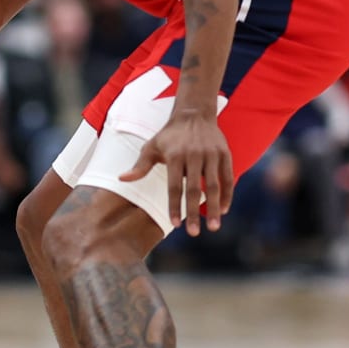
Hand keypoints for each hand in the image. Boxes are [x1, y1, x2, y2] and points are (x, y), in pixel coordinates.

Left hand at [119, 110, 233, 235]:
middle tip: (194, 233)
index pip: (174, 186)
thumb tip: (121, 179)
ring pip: (213, 186)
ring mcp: (211, 155)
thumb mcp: (152, 147)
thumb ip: (140, 166)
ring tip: (214, 227)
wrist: (194, 114)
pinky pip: (227, 178)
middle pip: (194, 189)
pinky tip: (223, 210)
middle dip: (193, 213)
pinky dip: (227, 195)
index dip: (174, 206)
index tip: (174, 224)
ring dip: (214, 208)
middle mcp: (193, 156)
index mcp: (174, 156)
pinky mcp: (225, 154)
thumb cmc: (169, 135)